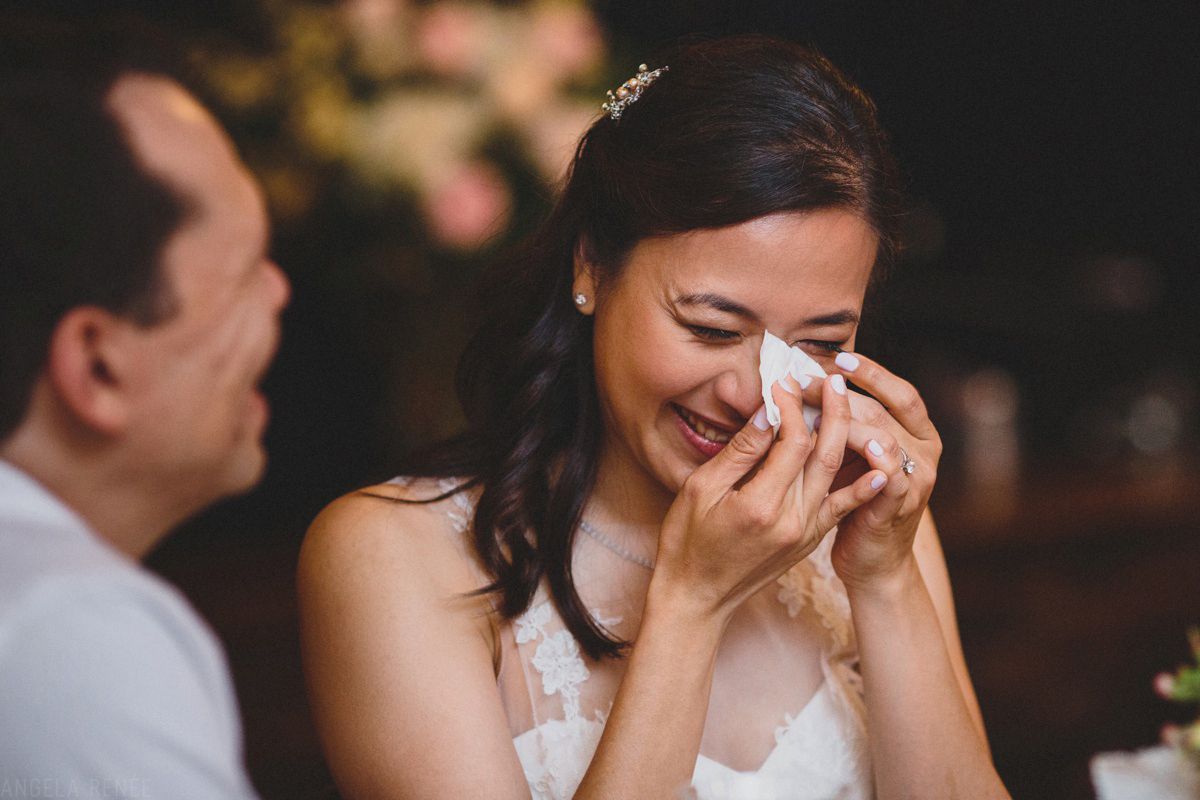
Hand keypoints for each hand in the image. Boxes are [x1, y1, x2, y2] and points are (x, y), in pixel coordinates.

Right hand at [652, 372, 888, 622]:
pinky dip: (864, 485)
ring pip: (837, 473)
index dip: (792, 406)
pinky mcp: (811, 540)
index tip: (783, 383)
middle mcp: (792, 520)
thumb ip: (739, 453)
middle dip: (831, 410)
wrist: (697, 598)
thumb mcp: (699, 491)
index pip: (792, 441)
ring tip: (846, 402)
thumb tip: (766, 413)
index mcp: (760, 505)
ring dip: (846, 434)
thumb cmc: (687, 542)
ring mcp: (806, 532)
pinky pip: (843, 506)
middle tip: (829, 379)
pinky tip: (881, 465)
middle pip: (825, 452)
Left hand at [811, 351, 941, 590]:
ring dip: (847, 419)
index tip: (835, 358)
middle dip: (843, 393)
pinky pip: (888, 473)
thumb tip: (808, 385)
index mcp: (918, 435)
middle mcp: (925, 452)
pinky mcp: (900, 503)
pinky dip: (870, 456)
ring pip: (885, 435)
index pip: (900, 392)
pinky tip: (850, 442)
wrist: (873, 561)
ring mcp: (917, 478)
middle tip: (806, 381)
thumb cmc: (858, 502)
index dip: (871, 372)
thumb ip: (845, 425)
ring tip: (814, 407)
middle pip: (885, 409)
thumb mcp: (855, 457)